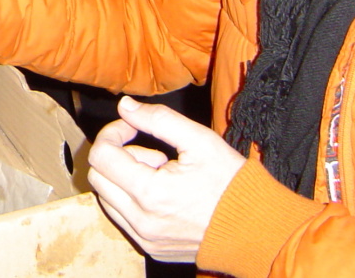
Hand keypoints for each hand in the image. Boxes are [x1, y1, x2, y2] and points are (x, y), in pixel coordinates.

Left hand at [87, 96, 244, 262]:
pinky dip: (131, 199)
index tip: (132, 126)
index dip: (112, 132)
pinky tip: (162, 194)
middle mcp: (141, 220)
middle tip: (154, 153)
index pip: (101, 155)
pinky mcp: (150, 248)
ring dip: (124, 179)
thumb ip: (157, 119)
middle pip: (98, 176)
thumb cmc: (231, 184)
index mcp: (149, 193)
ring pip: (106, 197)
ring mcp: (144, 238)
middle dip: (119, 156)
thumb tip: (125, 106)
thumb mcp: (199, 140)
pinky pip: (121, 217)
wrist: (256, 229)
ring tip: (162, 175)